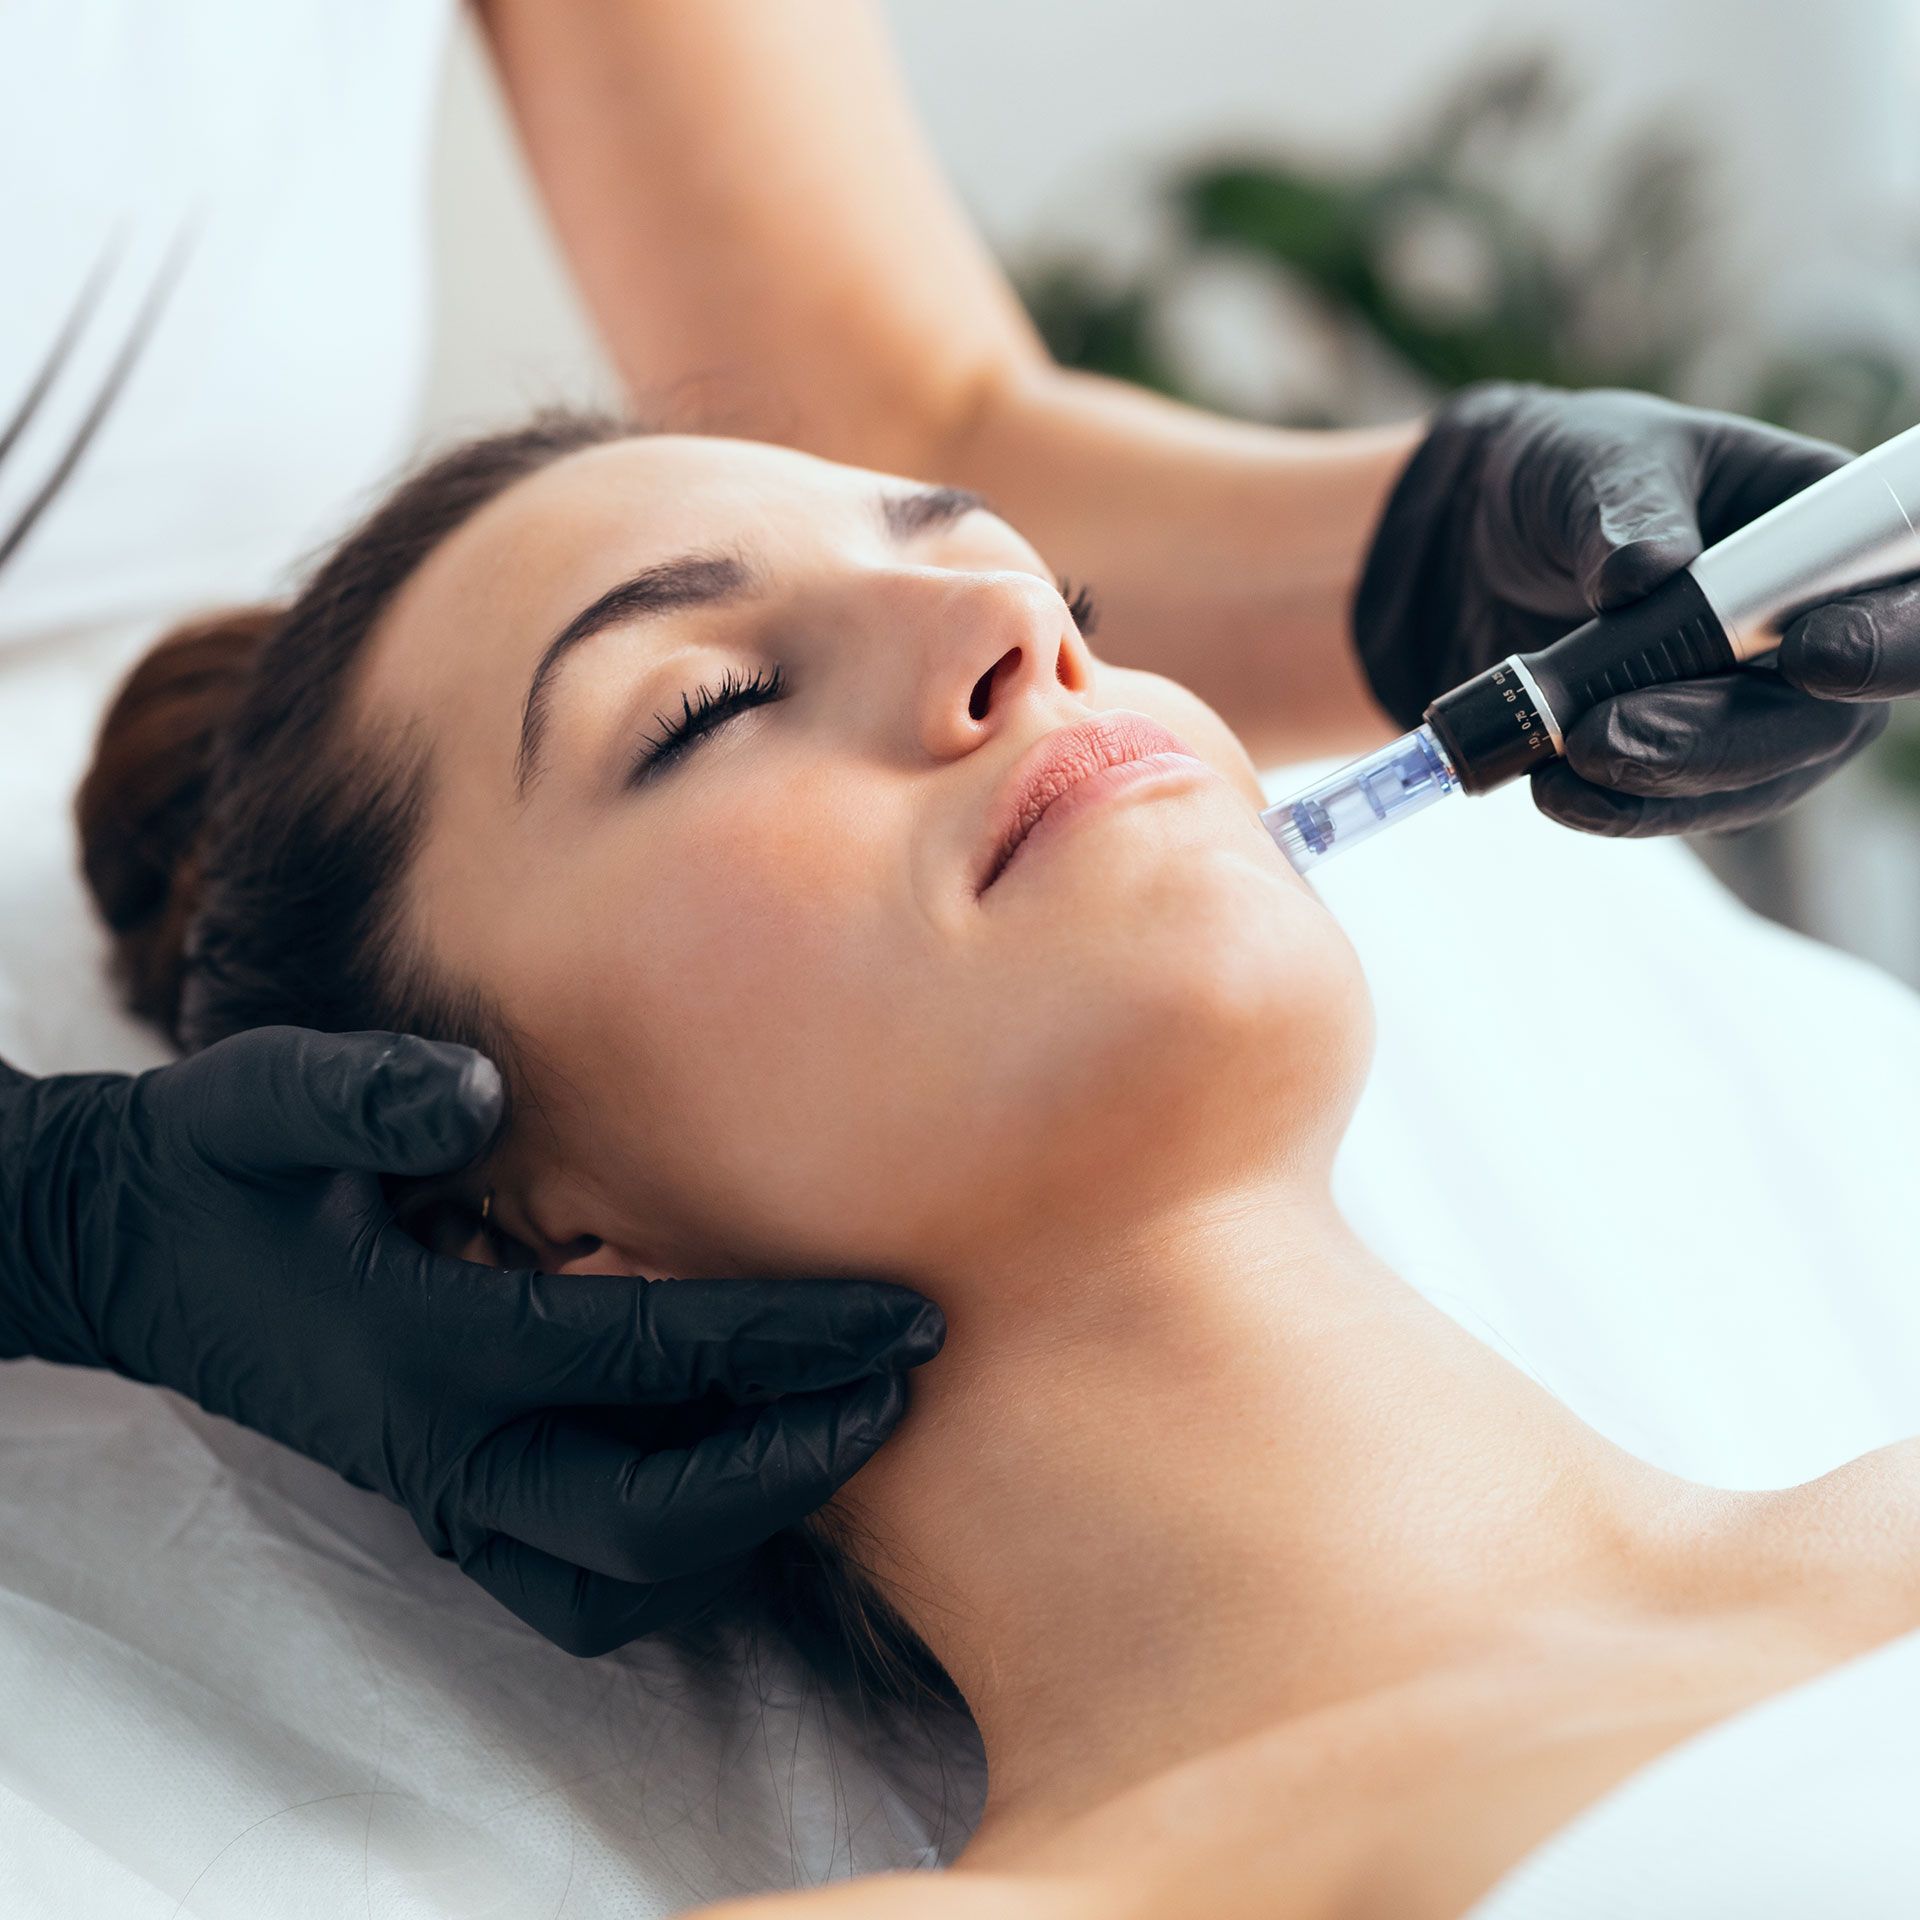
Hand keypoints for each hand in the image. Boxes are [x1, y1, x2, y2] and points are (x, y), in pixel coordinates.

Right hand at [0, 1026, 943, 1654]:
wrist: (146, 1256)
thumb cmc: (222, 1166)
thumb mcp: (263, 1099)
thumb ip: (359, 1093)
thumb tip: (480, 1094)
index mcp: (421, 1343)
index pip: (641, 1357)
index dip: (785, 1338)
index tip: (906, 1311)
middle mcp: (443, 1450)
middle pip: (651, 1518)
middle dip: (801, 1457)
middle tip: (910, 1377)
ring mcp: (444, 1500)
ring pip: (620, 1586)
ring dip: (750, 1526)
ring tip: (854, 1425)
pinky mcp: (449, 1513)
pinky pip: (577, 1593)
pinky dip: (674, 1561)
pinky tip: (746, 1469)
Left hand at [1353, 381, 1916, 834]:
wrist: (1479, 542)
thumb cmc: (1568, 473)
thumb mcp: (1595, 457)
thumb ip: (1627, 503)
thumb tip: (1645, 571)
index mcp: (1834, 532)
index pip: (1910, 597)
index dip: (1887, 641)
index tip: (1809, 655)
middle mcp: (1820, 629)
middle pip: (1830, 719)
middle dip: (1722, 738)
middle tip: (1611, 733)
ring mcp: (1758, 707)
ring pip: (1756, 780)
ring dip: (1662, 785)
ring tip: (1566, 759)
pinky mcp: (1690, 760)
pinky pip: (1683, 807)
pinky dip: (1621, 809)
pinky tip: (1559, 792)